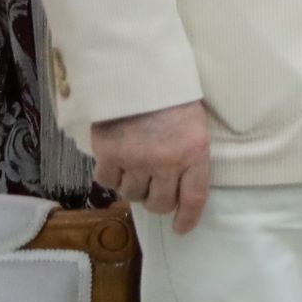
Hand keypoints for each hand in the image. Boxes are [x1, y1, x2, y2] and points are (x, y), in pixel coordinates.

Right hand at [91, 100, 211, 234]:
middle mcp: (166, 162)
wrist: (139, 74)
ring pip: (132, 194)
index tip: (181, 228)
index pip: (194, 198)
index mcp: (194, 153)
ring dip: (133, 187)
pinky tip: (116, 162)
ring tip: (135, 169)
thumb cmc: (173, 98)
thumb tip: (179, 186)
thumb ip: (189, 155)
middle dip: (157, 201)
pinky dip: (111, 176)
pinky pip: (107, 181)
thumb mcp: (195, 125)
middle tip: (154, 189)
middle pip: (159, 202)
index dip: (187, 218)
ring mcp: (136, 160)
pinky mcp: (109, 154)